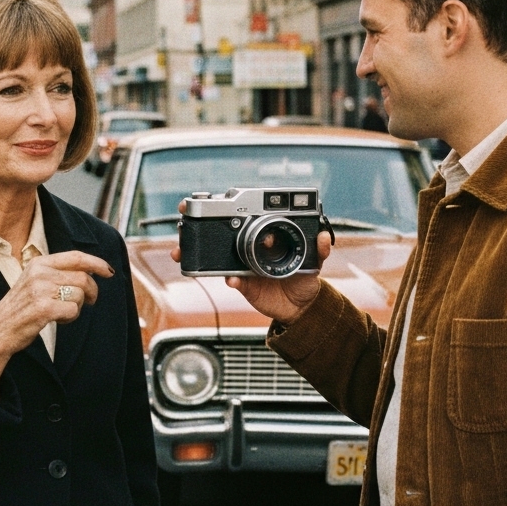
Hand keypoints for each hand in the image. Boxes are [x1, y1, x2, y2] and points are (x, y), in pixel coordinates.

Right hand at [0, 251, 112, 396]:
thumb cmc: (21, 308)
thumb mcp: (34, 281)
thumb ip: (57, 273)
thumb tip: (90, 272)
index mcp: (39, 263)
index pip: (76, 257)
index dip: (96, 262)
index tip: (109, 271)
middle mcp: (39, 273)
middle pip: (83, 278)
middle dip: (91, 292)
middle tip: (90, 302)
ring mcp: (40, 290)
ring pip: (79, 295)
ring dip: (77, 307)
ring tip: (62, 312)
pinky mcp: (43, 308)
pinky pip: (73, 311)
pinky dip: (70, 318)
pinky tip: (57, 320)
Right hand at [169, 200, 331, 324]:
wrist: (301, 306)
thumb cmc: (303, 276)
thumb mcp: (314, 261)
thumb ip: (319, 248)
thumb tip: (324, 236)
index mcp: (263, 236)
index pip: (241, 217)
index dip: (222, 207)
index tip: (210, 199)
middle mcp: (248, 248)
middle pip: (218, 233)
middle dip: (196, 225)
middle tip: (183, 221)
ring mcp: (242, 266)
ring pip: (215, 256)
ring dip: (196, 251)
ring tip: (182, 251)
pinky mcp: (244, 285)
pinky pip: (232, 280)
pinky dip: (231, 279)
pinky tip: (231, 279)